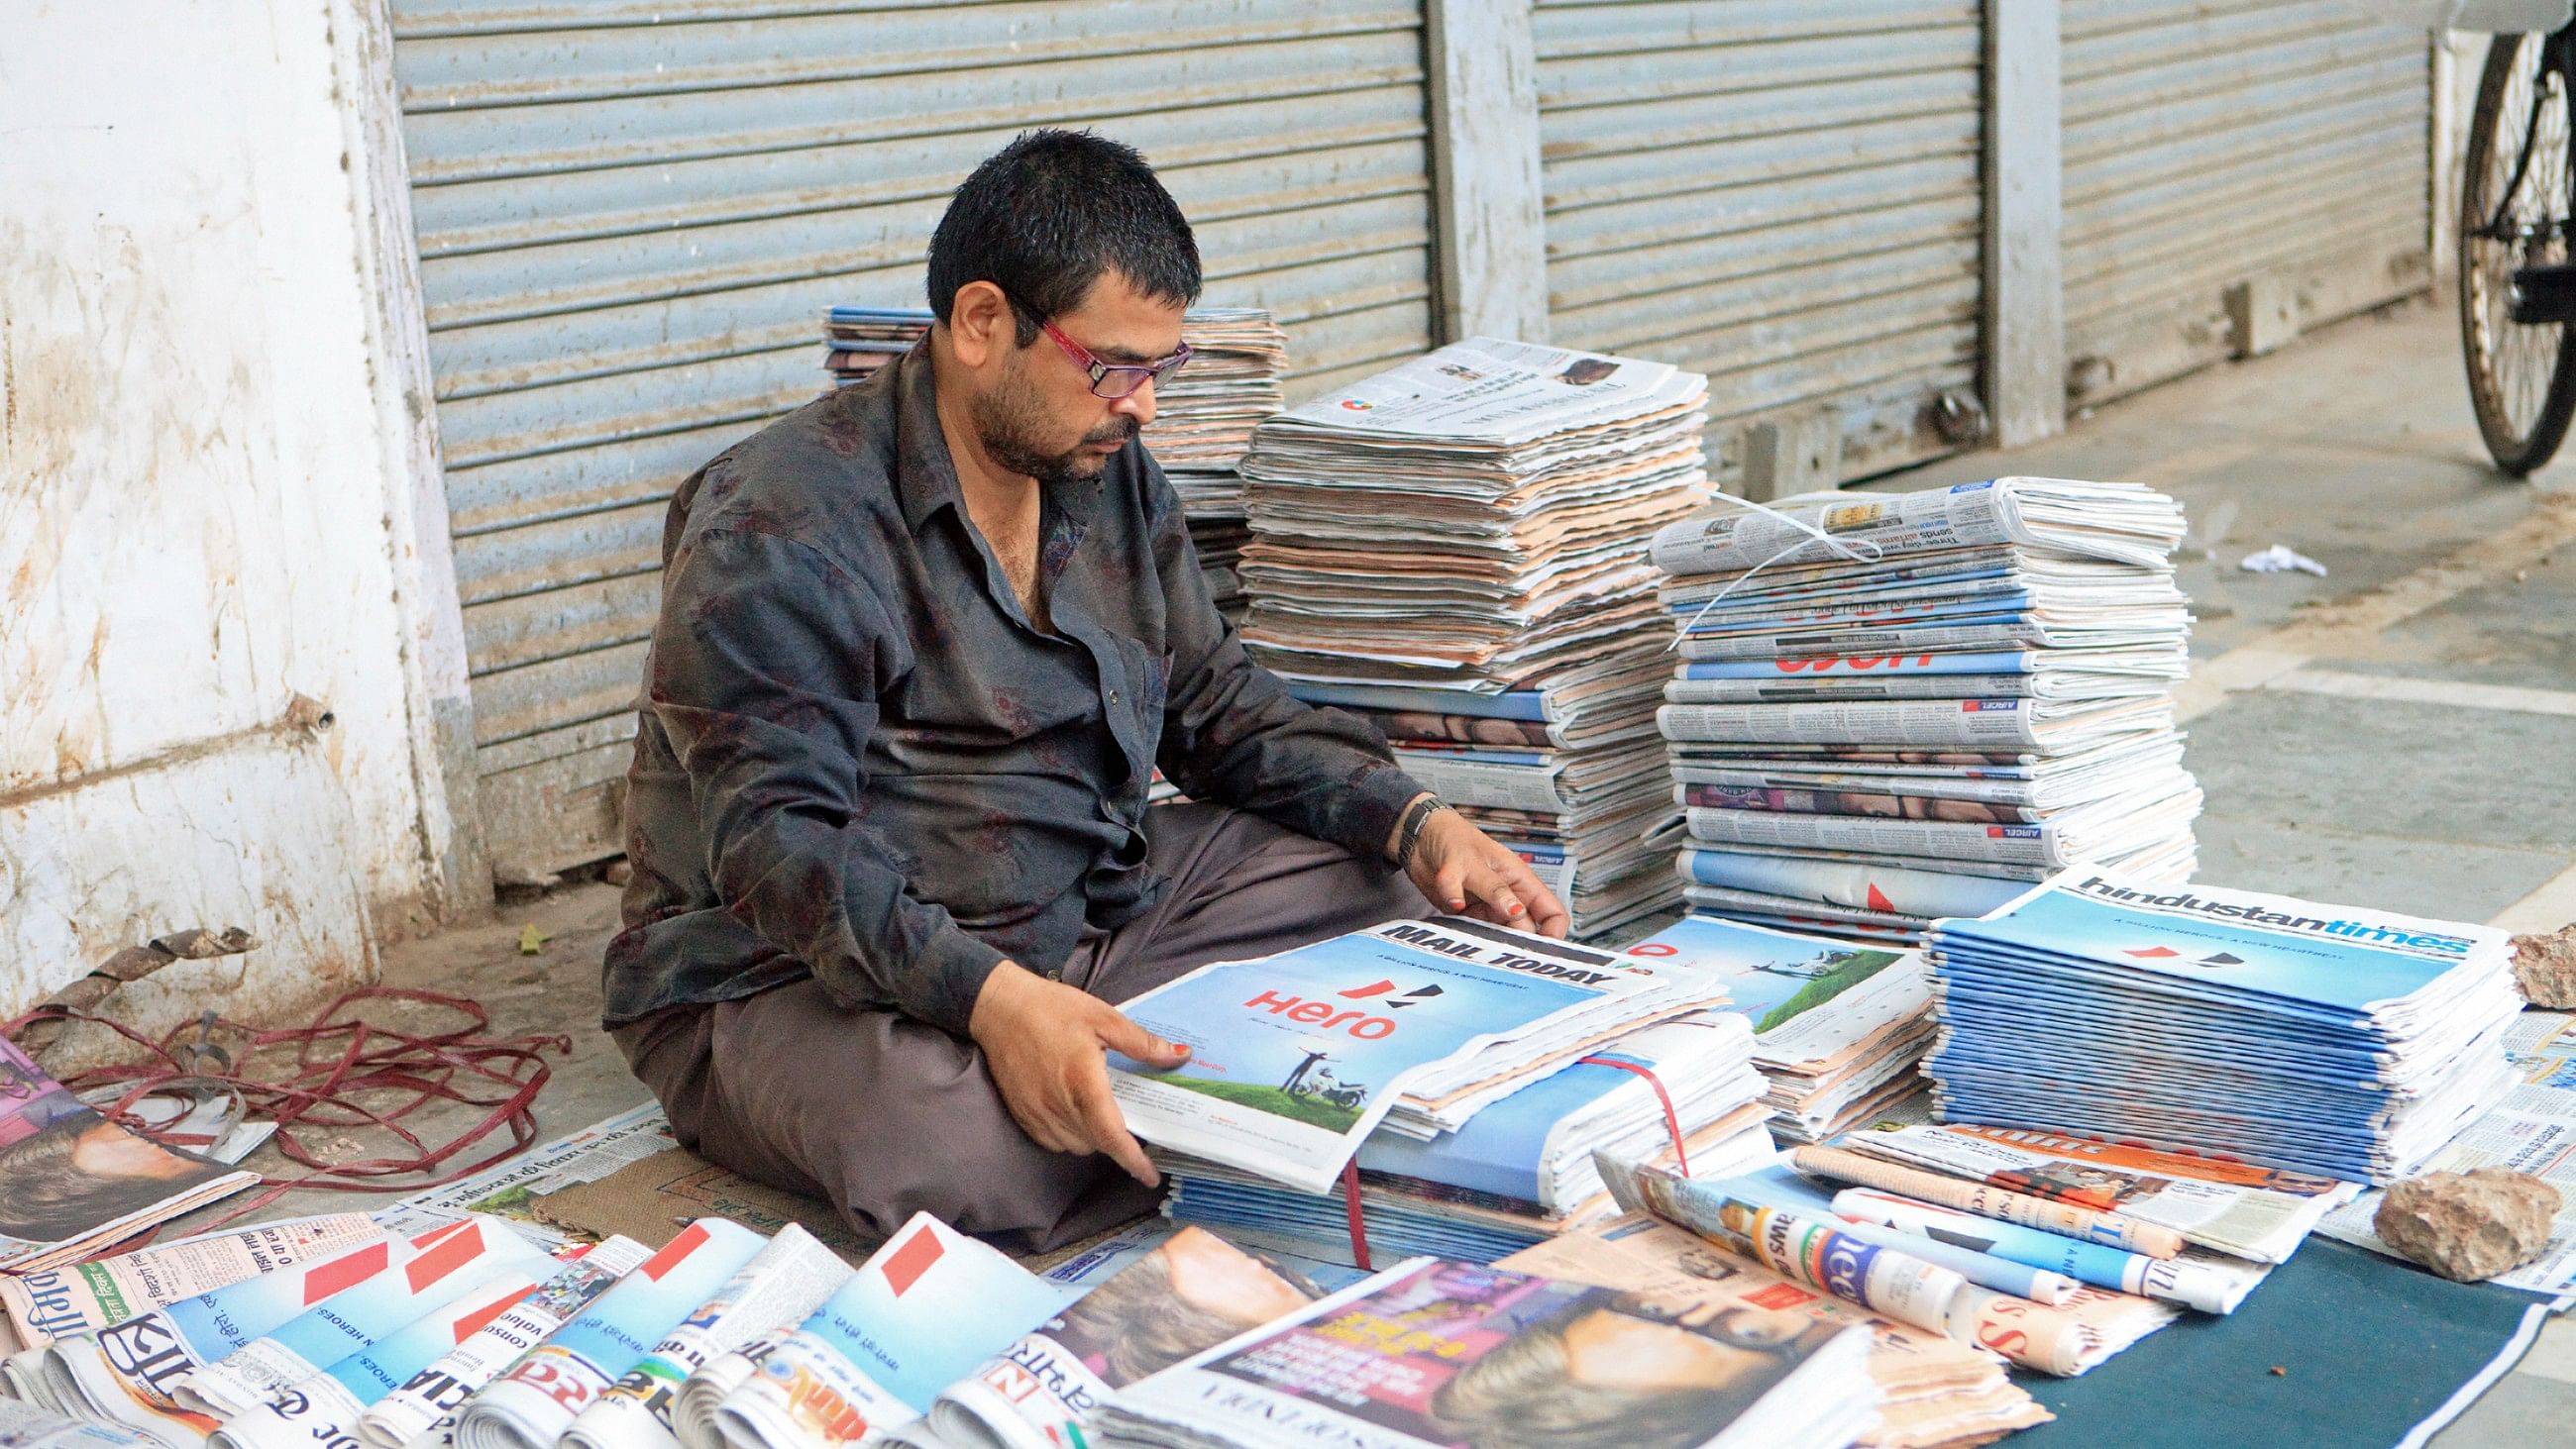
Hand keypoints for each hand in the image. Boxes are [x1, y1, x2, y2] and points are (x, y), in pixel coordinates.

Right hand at [967, 962, 1189, 1185]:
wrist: (999, 1007)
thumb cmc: (1052, 1008)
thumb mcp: (1104, 1018)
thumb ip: (1142, 1043)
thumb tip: (1180, 1056)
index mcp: (1083, 1082)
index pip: (1112, 1135)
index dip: (1133, 1160)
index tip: (1150, 1176)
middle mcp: (1058, 1105)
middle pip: (1096, 1144)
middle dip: (1116, 1141)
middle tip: (1129, 1120)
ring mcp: (1036, 1113)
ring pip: (1074, 1146)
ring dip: (1093, 1139)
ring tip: (1101, 1112)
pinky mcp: (1021, 1114)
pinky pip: (1052, 1141)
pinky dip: (1069, 1135)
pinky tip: (1074, 1112)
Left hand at [1396, 802, 1571, 938]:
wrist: (1418, 839)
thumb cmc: (1452, 838)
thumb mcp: (1473, 862)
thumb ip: (1493, 889)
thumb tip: (1516, 912)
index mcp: (1521, 882)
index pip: (1552, 913)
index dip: (1553, 934)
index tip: (1540, 951)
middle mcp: (1509, 898)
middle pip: (1526, 931)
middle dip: (1517, 943)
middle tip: (1499, 949)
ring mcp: (1489, 909)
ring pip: (1500, 937)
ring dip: (1491, 943)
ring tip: (1477, 944)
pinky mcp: (1467, 916)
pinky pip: (1474, 934)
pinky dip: (1467, 937)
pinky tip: (1457, 934)